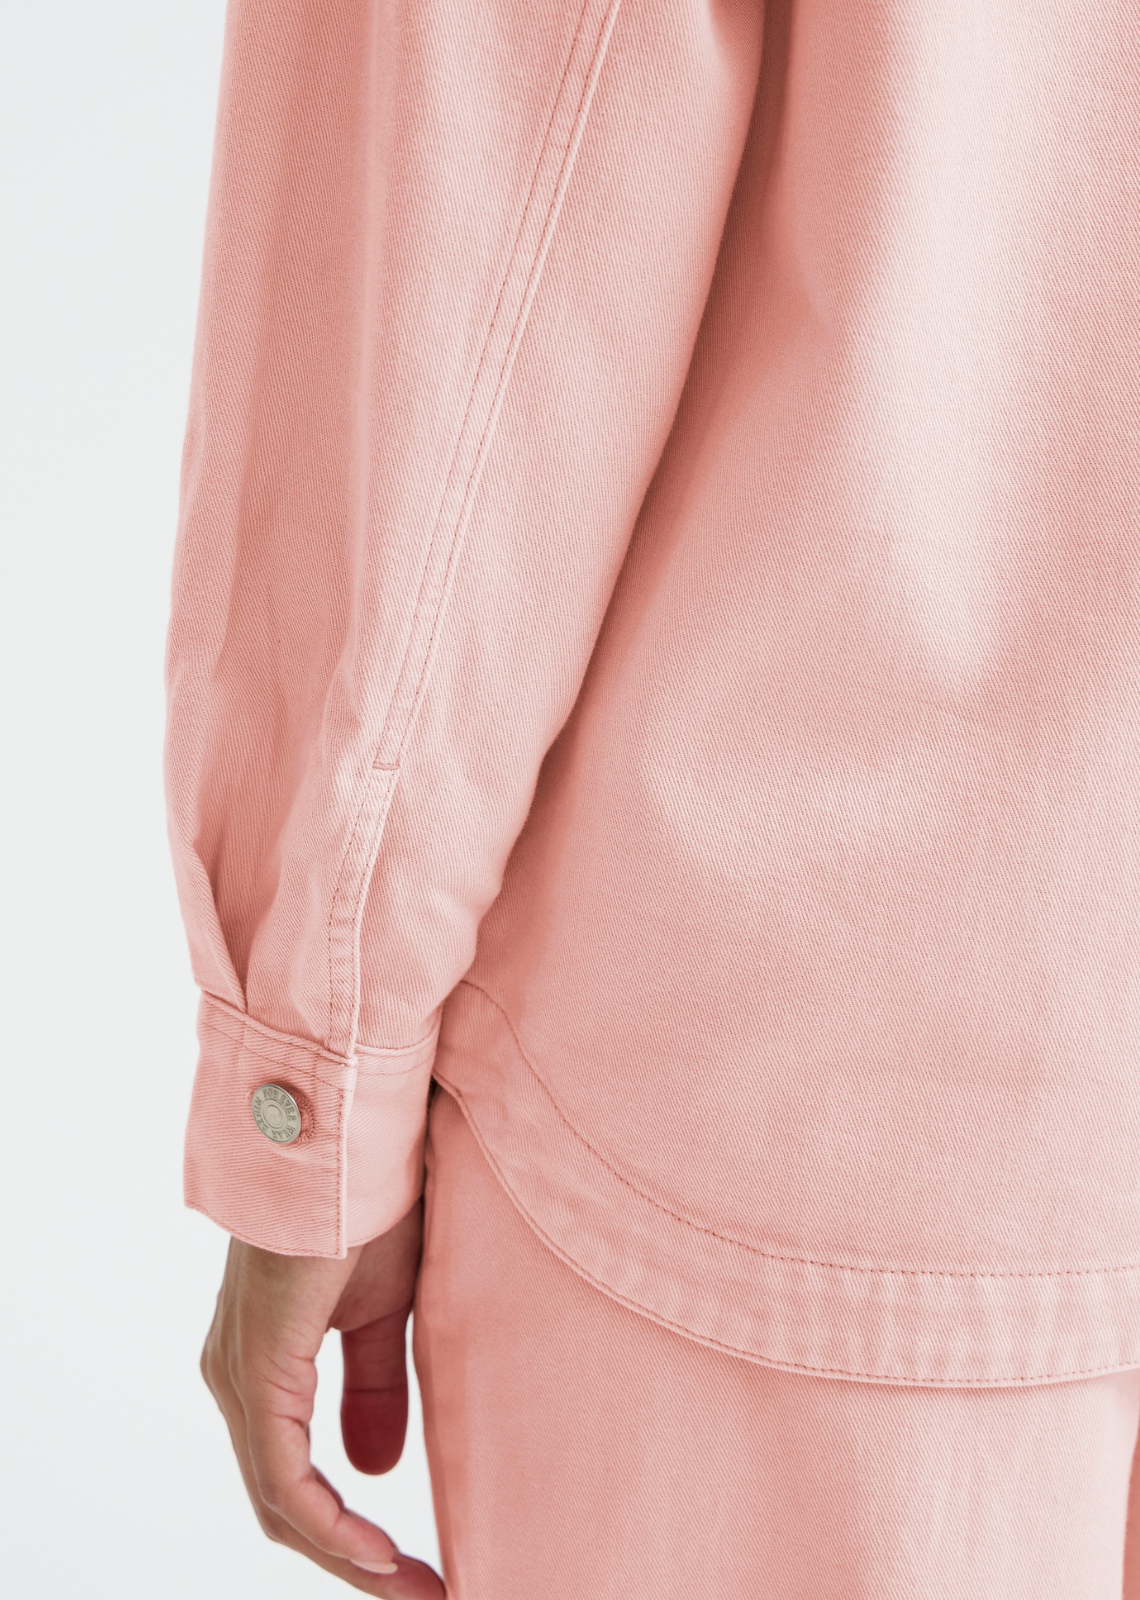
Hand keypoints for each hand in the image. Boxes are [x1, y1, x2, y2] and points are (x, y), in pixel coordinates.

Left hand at [201, 1202, 443, 1597]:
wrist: (352, 1136)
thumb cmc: (369, 1202)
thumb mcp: (385, 1311)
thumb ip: (375, 1386)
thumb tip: (374, 1468)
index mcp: (261, 1362)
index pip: (293, 1479)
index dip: (350, 1535)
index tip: (416, 1571)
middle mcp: (235, 1376)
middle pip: (283, 1504)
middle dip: (353, 1561)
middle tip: (425, 1595)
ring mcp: (238, 1375)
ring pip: (280, 1501)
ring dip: (347, 1555)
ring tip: (414, 1588)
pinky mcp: (256, 1368)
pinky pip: (281, 1475)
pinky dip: (329, 1525)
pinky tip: (377, 1551)